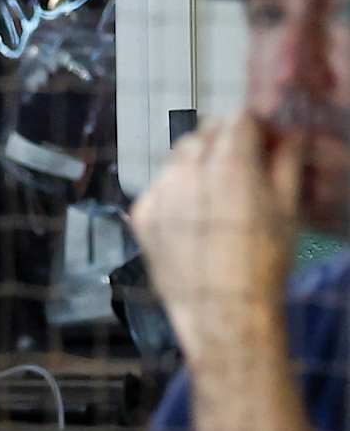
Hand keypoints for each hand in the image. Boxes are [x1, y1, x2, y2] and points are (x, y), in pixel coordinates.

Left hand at [128, 111, 298, 366]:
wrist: (222, 311)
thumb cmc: (265, 260)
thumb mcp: (287, 207)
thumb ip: (286, 161)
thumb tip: (290, 134)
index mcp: (228, 163)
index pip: (238, 119)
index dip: (256, 127)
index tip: (266, 142)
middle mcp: (185, 169)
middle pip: (204, 134)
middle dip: (225, 141)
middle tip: (244, 164)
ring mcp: (158, 190)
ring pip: (178, 157)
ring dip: (198, 162)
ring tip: (218, 192)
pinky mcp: (141, 212)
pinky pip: (160, 186)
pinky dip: (177, 190)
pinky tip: (195, 216)